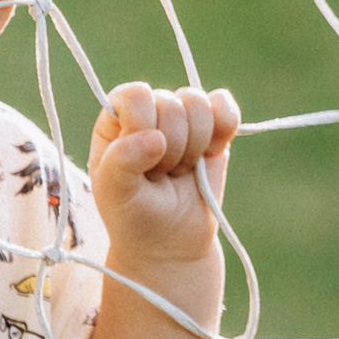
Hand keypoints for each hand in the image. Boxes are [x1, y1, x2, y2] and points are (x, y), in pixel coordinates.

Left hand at [88, 83, 239, 264]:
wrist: (170, 242)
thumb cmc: (133, 214)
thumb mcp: (114, 192)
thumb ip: (123, 161)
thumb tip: (156, 138)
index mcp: (115, 118)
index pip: (135, 96)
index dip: (144, 127)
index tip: (142, 162)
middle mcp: (148, 110)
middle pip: (170, 102)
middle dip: (171, 149)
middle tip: (160, 175)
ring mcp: (182, 117)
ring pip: (198, 103)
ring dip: (193, 147)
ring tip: (179, 170)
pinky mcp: (214, 127)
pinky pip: (224, 105)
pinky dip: (224, 128)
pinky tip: (211, 154)